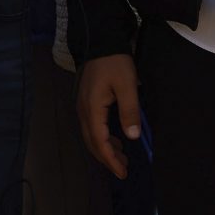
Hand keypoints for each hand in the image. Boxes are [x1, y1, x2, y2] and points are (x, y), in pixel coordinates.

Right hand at [76, 55, 141, 181]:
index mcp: (92, 110)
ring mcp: (82, 107)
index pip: (99, 143)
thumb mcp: (128, 85)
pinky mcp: (86, 102)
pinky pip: (92, 127)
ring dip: (105, 149)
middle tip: (123, 170)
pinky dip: (103, 137)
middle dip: (107, 158)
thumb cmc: (115, 62)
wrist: (101, 41)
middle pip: (92, 143)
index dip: (110, 160)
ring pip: (91, 136)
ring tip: (121, 158)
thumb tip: (132, 137)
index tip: (122, 172)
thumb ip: (129, 111)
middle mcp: (83, 111)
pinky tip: (115, 139)